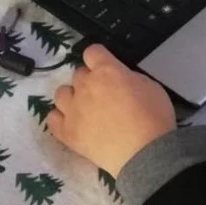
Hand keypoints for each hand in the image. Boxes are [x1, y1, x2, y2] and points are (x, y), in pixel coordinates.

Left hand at [47, 44, 176, 176]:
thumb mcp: (149, 85)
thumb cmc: (153, 117)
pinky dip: (61, 118)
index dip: (99, 57)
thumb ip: (127, 77)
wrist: (145, 152)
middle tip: (103, 94)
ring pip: (61, 93)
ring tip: (85, 108)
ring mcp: (72, 110)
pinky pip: (52, 118)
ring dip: (72, 97)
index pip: (92, 52)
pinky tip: (73, 122)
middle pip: (78, 74)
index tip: (105, 65)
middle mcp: (85, 86)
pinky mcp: (66, 132)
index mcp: (106, 71)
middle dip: (90, 80)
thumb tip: (118, 79)